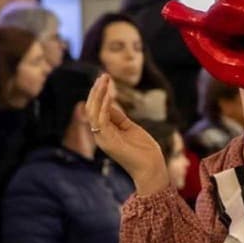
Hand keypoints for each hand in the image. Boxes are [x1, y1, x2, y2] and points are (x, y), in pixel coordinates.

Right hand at [87, 75, 168, 194]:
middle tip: (103, 76)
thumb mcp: (130, 128)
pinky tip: (107, 96)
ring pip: (94, 112)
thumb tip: (108, 102)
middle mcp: (100, 134)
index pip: (97, 109)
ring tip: (104, 81)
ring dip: (99, 95)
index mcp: (105, 131)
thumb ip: (118, 117)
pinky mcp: (107, 142)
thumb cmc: (142, 149)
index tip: (105, 78)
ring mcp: (102, 138)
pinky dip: (103, 107)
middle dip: (97, 91)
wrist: (151, 166)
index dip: (100, 94)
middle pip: (92, 109)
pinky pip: (100, 121)